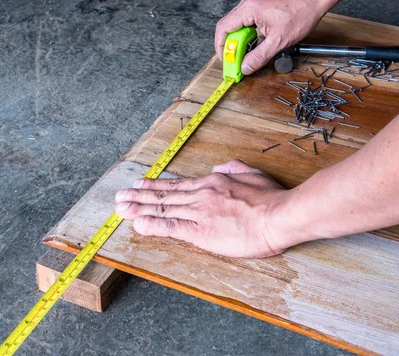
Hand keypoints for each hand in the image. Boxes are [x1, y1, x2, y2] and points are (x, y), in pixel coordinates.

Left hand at [115, 160, 289, 257]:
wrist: (279, 215)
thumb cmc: (271, 197)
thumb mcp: (252, 173)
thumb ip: (233, 168)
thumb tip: (219, 167)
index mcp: (212, 182)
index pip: (178, 185)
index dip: (157, 186)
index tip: (141, 185)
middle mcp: (201, 195)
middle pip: (165, 196)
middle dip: (139, 197)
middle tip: (120, 197)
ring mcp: (199, 212)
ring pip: (163, 209)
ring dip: (139, 209)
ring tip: (121, 208)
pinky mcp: (201, 231)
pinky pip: (171, 226)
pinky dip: (153, 225)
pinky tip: (138, 224)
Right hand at [214, 0, 332, 74]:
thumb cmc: (302, 12)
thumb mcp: (279, 41)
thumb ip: (259, 57)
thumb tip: (245, 68)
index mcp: (249, 8)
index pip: (223, 28)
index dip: (221, 47)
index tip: (226, 60)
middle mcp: (249, 0)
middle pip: (229, 25)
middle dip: (232, 45)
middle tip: (237, 61)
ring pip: (238, 22)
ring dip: (241, 39)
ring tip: (248, 52)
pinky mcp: (261, 0)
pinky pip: (247, 17)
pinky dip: (248, 31)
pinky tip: (257, 40)